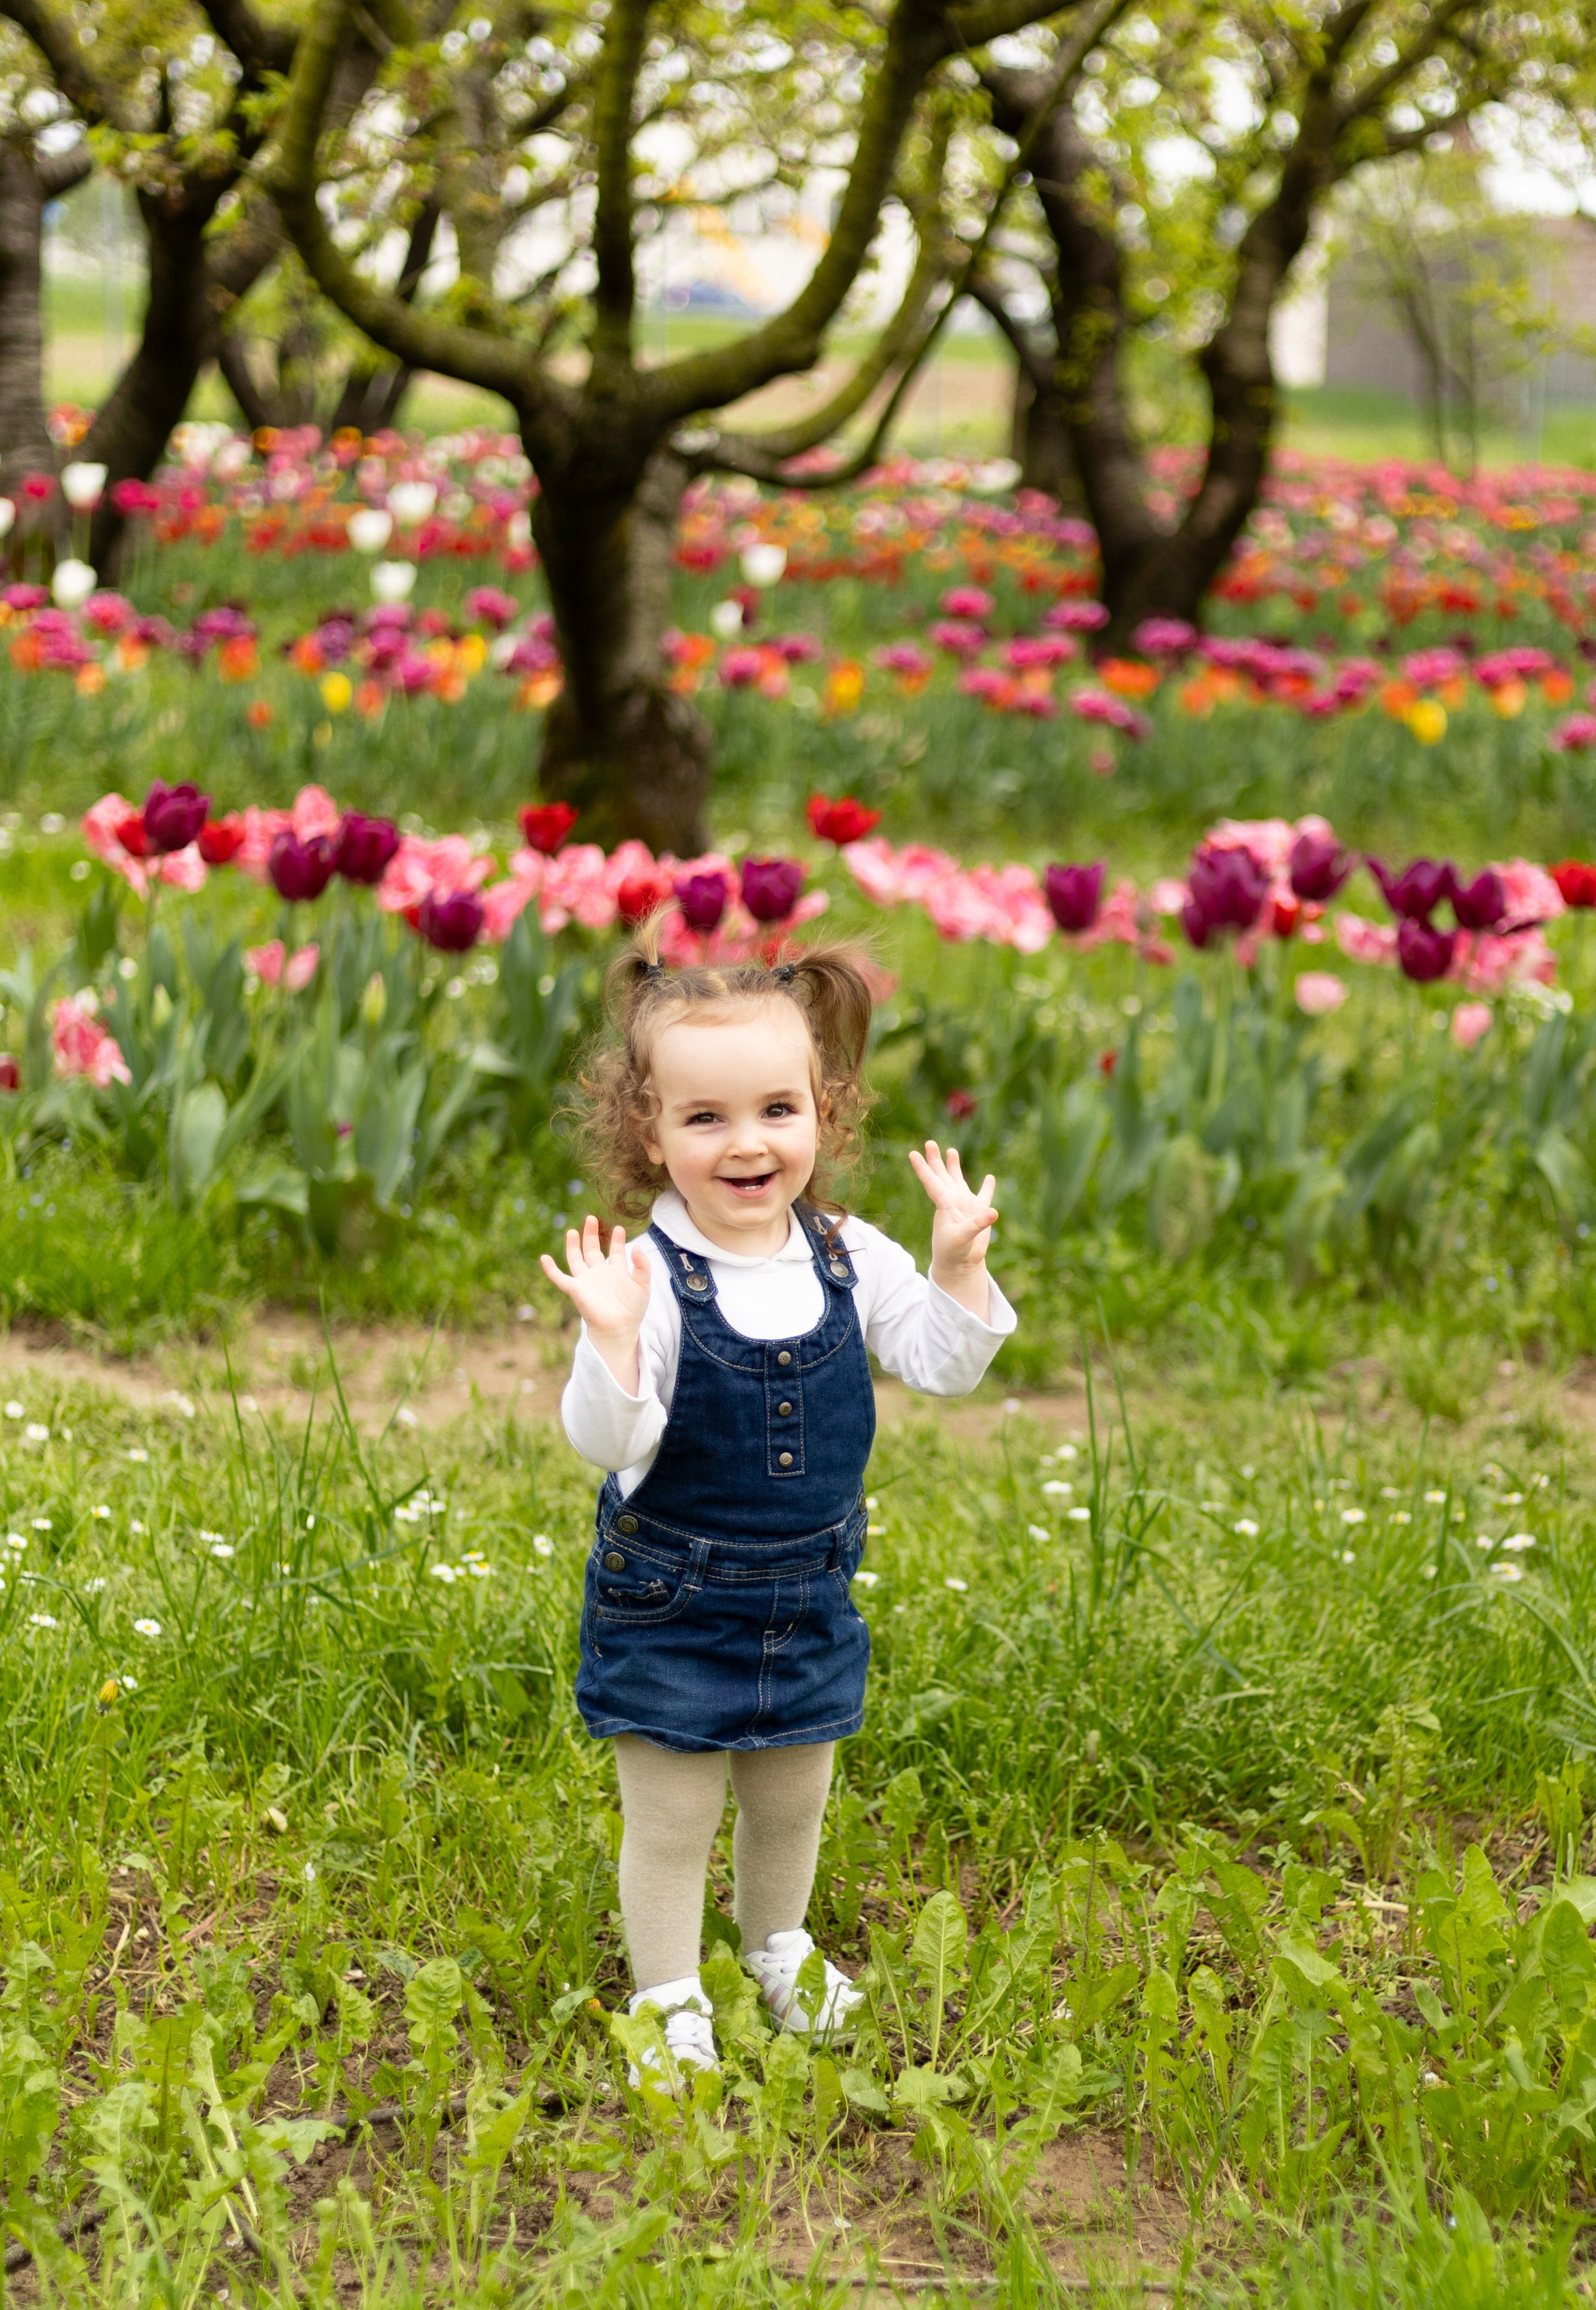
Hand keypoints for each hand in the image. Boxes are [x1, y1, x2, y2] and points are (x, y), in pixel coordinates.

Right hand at [541, 1218, 651, 1382]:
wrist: (619, 1328)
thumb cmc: (633, 1310)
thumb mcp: (643, 1285)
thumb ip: (643, 1266)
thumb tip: (637, 1247)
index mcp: (617, 1273)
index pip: (615, 1251)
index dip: (617, 1240)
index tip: (619, 1228)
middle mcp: (600, 1274)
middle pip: (592, 1250)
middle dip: (591, 1234)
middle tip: (591, 1218)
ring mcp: (586, 1281)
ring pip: (576, 1259)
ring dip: (573, 1245)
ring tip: (572, 1230)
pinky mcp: (576, 1290)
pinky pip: (560, 1278)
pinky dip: (551, 1269)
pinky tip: (544, 1258)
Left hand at [908, 1141, 997, 1312]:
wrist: (961, 1264)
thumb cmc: (954, 1252)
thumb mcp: (963, 1238)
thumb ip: (976, 1225)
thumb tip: (993, 1212)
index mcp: (944, 1205)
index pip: (931, 1182)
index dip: (922, 1168)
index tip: (911, 1154)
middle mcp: (952, 1201)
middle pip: (942, 1175)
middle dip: (935, 1159)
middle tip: (929, 1142)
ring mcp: (965, 1205)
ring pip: (958, 1180)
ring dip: (954, 1166)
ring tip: (950, 1150)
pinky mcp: (978, 1212)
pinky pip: (984, 1197)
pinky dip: (987, 1188)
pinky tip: (989, 1178)